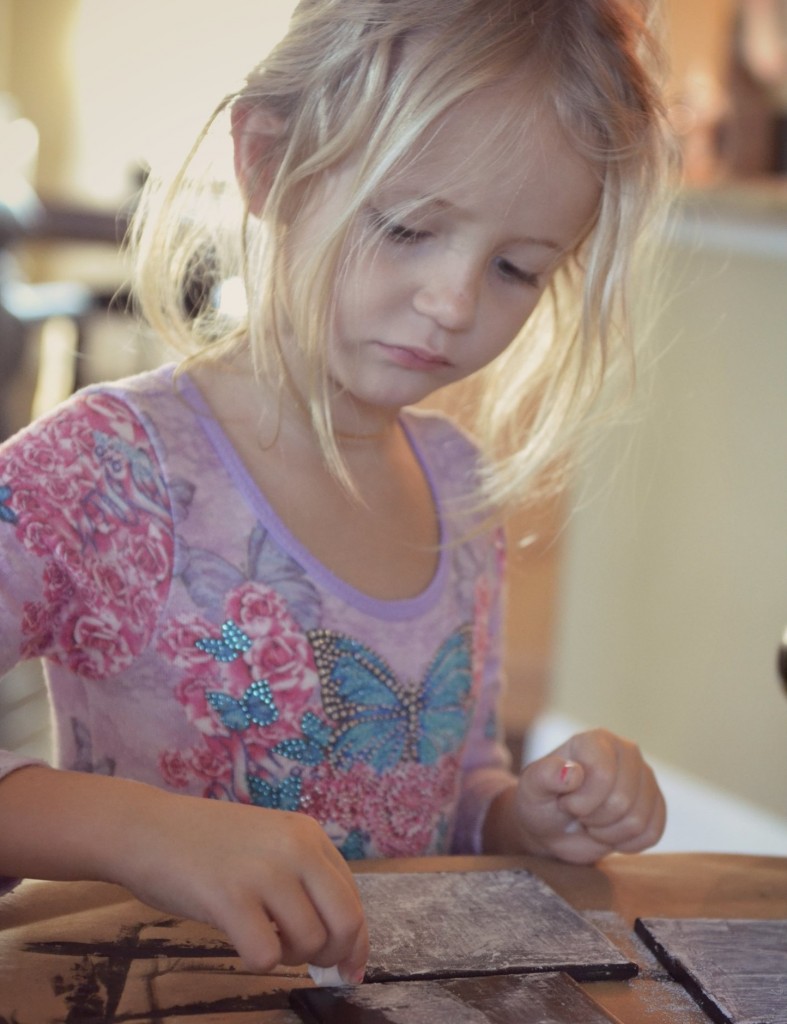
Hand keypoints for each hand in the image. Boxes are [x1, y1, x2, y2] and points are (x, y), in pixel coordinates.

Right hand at [116, 791, 368, 979]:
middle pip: (346, 922)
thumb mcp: (268, 844)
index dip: (356, 941)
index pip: (353, 896)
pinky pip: (266, 957)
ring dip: (288, 957)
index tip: (349, 969)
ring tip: (262, 937)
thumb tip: (341, 944)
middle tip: (308, 964)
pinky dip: (257, 962)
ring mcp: (264, 871)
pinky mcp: (230, 899)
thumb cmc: (205, 843)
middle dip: (333, 955)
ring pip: (309, 943)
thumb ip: (304, 879)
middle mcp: (295, 847)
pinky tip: (239, 941)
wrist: (146, 828)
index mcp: (309, 833)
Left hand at [486, 729, 665, 862]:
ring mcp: (645, 777)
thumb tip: (572, 772)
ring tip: (593, 821)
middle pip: (622, 801)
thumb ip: (544, 776)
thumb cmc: (541, 803)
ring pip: (638, 821)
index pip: (603, 775)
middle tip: (580, 813)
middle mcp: (627, 752)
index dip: (582, 801)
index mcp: (596, 740)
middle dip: (595, 819)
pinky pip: (652, 834)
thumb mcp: (531, 790)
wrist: (554, 828)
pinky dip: (627, 843)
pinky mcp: (656, 804)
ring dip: (609, 832)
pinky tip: (610, 831)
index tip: (565, 802)